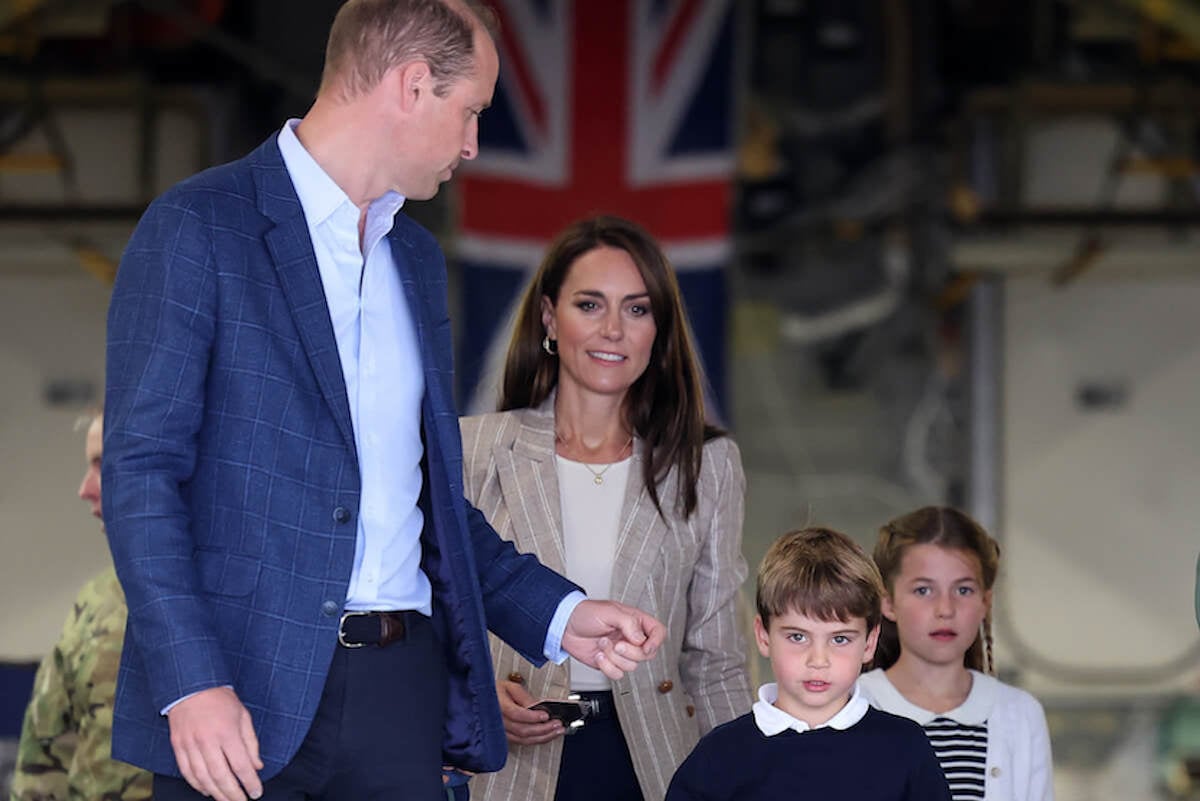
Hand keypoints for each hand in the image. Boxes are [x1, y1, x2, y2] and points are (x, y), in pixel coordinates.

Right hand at [167, 686, 262, 800]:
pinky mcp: (178, 746)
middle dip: (233, 794)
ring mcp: (190, 745)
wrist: (191, 685)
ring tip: (226, 800)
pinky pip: (187, 772)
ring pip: (203, 778)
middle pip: (221, 776)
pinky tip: (207, 790)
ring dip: (216, 793)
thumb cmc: (221, 699)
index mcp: (227, 732)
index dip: (249, 782)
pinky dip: (197, 785)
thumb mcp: (243, 716)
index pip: (241, 765)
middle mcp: (208, 741)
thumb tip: (257, 767)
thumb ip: (251, 743)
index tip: (256, 792)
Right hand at [495, 679, 564, 744]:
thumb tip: (538, 706)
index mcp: (498, 705)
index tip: (546, 715)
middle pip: (522, 730)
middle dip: (543, 729)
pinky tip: (547, 735)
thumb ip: (524, 697)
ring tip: (557, 731)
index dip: (532, 717)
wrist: (483, 701)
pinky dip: (537, 740)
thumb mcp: (510, 687)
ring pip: (524, 739)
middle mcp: (498, 722)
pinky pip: (522, 742)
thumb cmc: (496, 691)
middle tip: (557, 724)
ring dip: (543, 737)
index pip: (516, 714)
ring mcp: (501, 732)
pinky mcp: (505, 738)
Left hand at [561, 599, 664, 679]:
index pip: (657, 632)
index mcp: (634, 622)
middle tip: (617, 643)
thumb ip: (628, 623)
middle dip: (630, 652)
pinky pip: (617, 674)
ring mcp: (620, 652)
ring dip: (614, 657)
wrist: (564, 626)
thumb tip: (640, 639)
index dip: (656, 641)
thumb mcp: (609, 611)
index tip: (646, 646)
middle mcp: (630, 637)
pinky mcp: (610, 663)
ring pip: (631, 666)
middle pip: (646, 654)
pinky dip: (606, 666)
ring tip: (602, 643)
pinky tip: (598, 655)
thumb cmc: (585, 613)